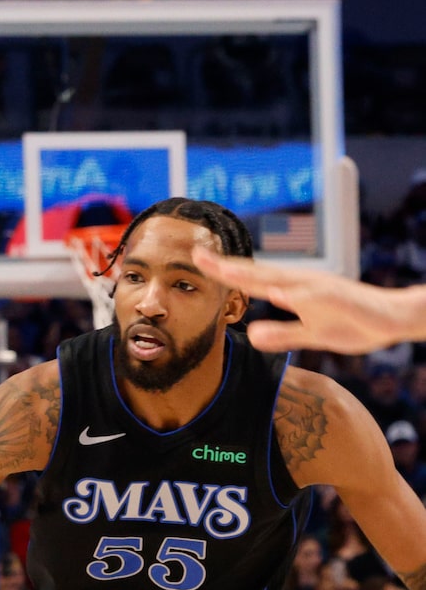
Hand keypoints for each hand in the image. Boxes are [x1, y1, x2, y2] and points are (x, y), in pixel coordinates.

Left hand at [192, 247, 407, 353]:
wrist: (393, 320)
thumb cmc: (354, 323)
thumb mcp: (311, 334)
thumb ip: (283, 334)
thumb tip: (253, 335)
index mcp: (294, 291)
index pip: (251, 280)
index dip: (224, 272)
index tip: (196, 260)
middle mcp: (302, 284)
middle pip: (258, 274)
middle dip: (227, 265)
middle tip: (197, 254)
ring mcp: (321, 289)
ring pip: (282, 280)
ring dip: (254, 274)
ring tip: (225, 268)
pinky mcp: (340, 299)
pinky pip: (315, 297)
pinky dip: (296, 295)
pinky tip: (277, 293)